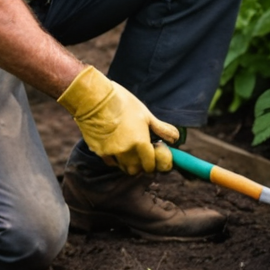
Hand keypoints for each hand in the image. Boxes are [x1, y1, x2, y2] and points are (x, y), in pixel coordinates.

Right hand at [56, 66, 179, 175]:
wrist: (94, 99)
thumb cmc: (122, 103)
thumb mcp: (145, 114)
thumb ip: (161, 129)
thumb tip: (175, 138)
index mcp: (140, 143)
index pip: (150, 166)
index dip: (154, 163)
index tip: (153, 155)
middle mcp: (126, 152)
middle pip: (137, 170)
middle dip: (142, 165)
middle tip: (143, 154)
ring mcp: (111, 153)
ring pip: (124, 168)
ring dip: (130, 164)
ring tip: (131, 150)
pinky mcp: (99, 151)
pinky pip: (111, 162)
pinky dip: (116, 159)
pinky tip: (117, 146)